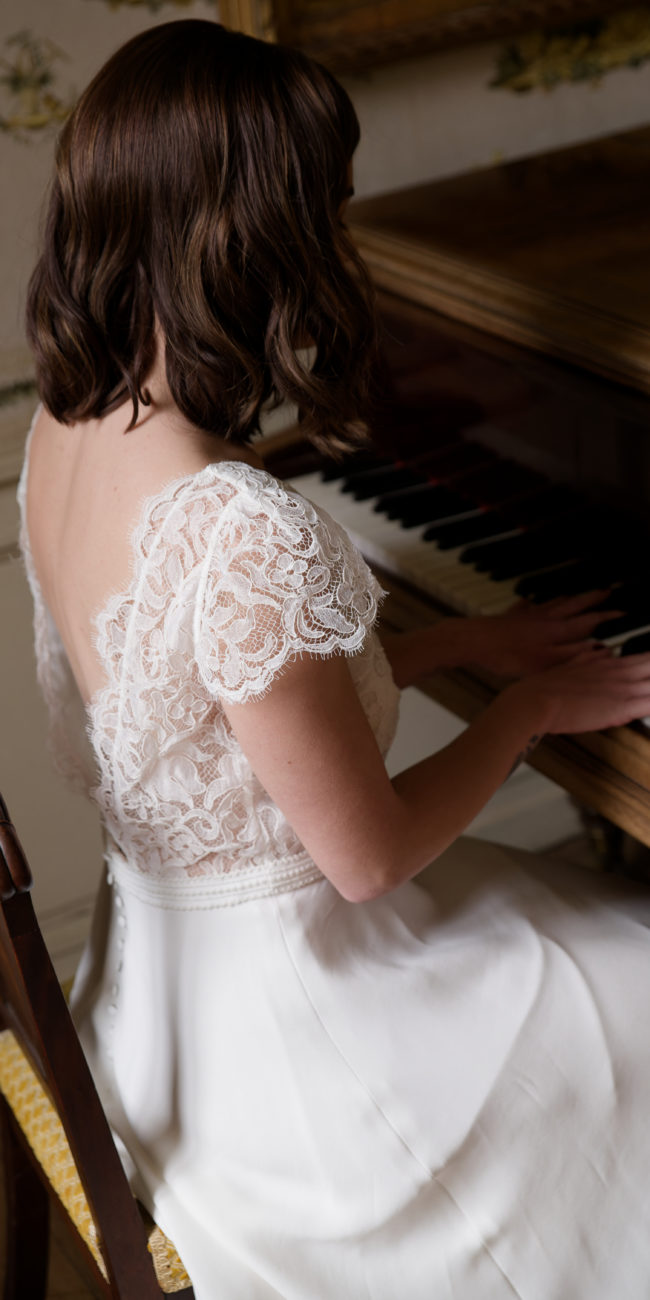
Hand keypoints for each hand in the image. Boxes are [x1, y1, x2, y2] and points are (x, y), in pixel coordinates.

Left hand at [469, 591, 621, 677]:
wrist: (473, 642)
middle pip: (572, 606)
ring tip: (576, 594)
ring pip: (551, 603)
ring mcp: (526, 616)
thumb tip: (599, 649)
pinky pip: (524, 606)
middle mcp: (544, 619)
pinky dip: (531, 602)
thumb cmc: (506, 655)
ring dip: (567, 598)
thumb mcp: (544, 663)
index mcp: (555, 631)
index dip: (606, 617)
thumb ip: (572, 655)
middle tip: (606, 591)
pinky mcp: (509, 617)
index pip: (587, 622)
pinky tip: (529, 599)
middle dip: (590, 599)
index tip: (621, 612)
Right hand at [504, 645, 649, 735]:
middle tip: (648, 678)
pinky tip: (649, 708)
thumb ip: (590, 659)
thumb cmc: (545, 688)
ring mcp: (622, 688)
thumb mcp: (571, 664)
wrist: (535, 701)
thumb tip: (602, 653)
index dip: (648, 663)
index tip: (648, 667)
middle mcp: (617, 670)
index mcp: (606, 661)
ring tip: (648, 691)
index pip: (642, 658)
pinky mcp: (622, 708)